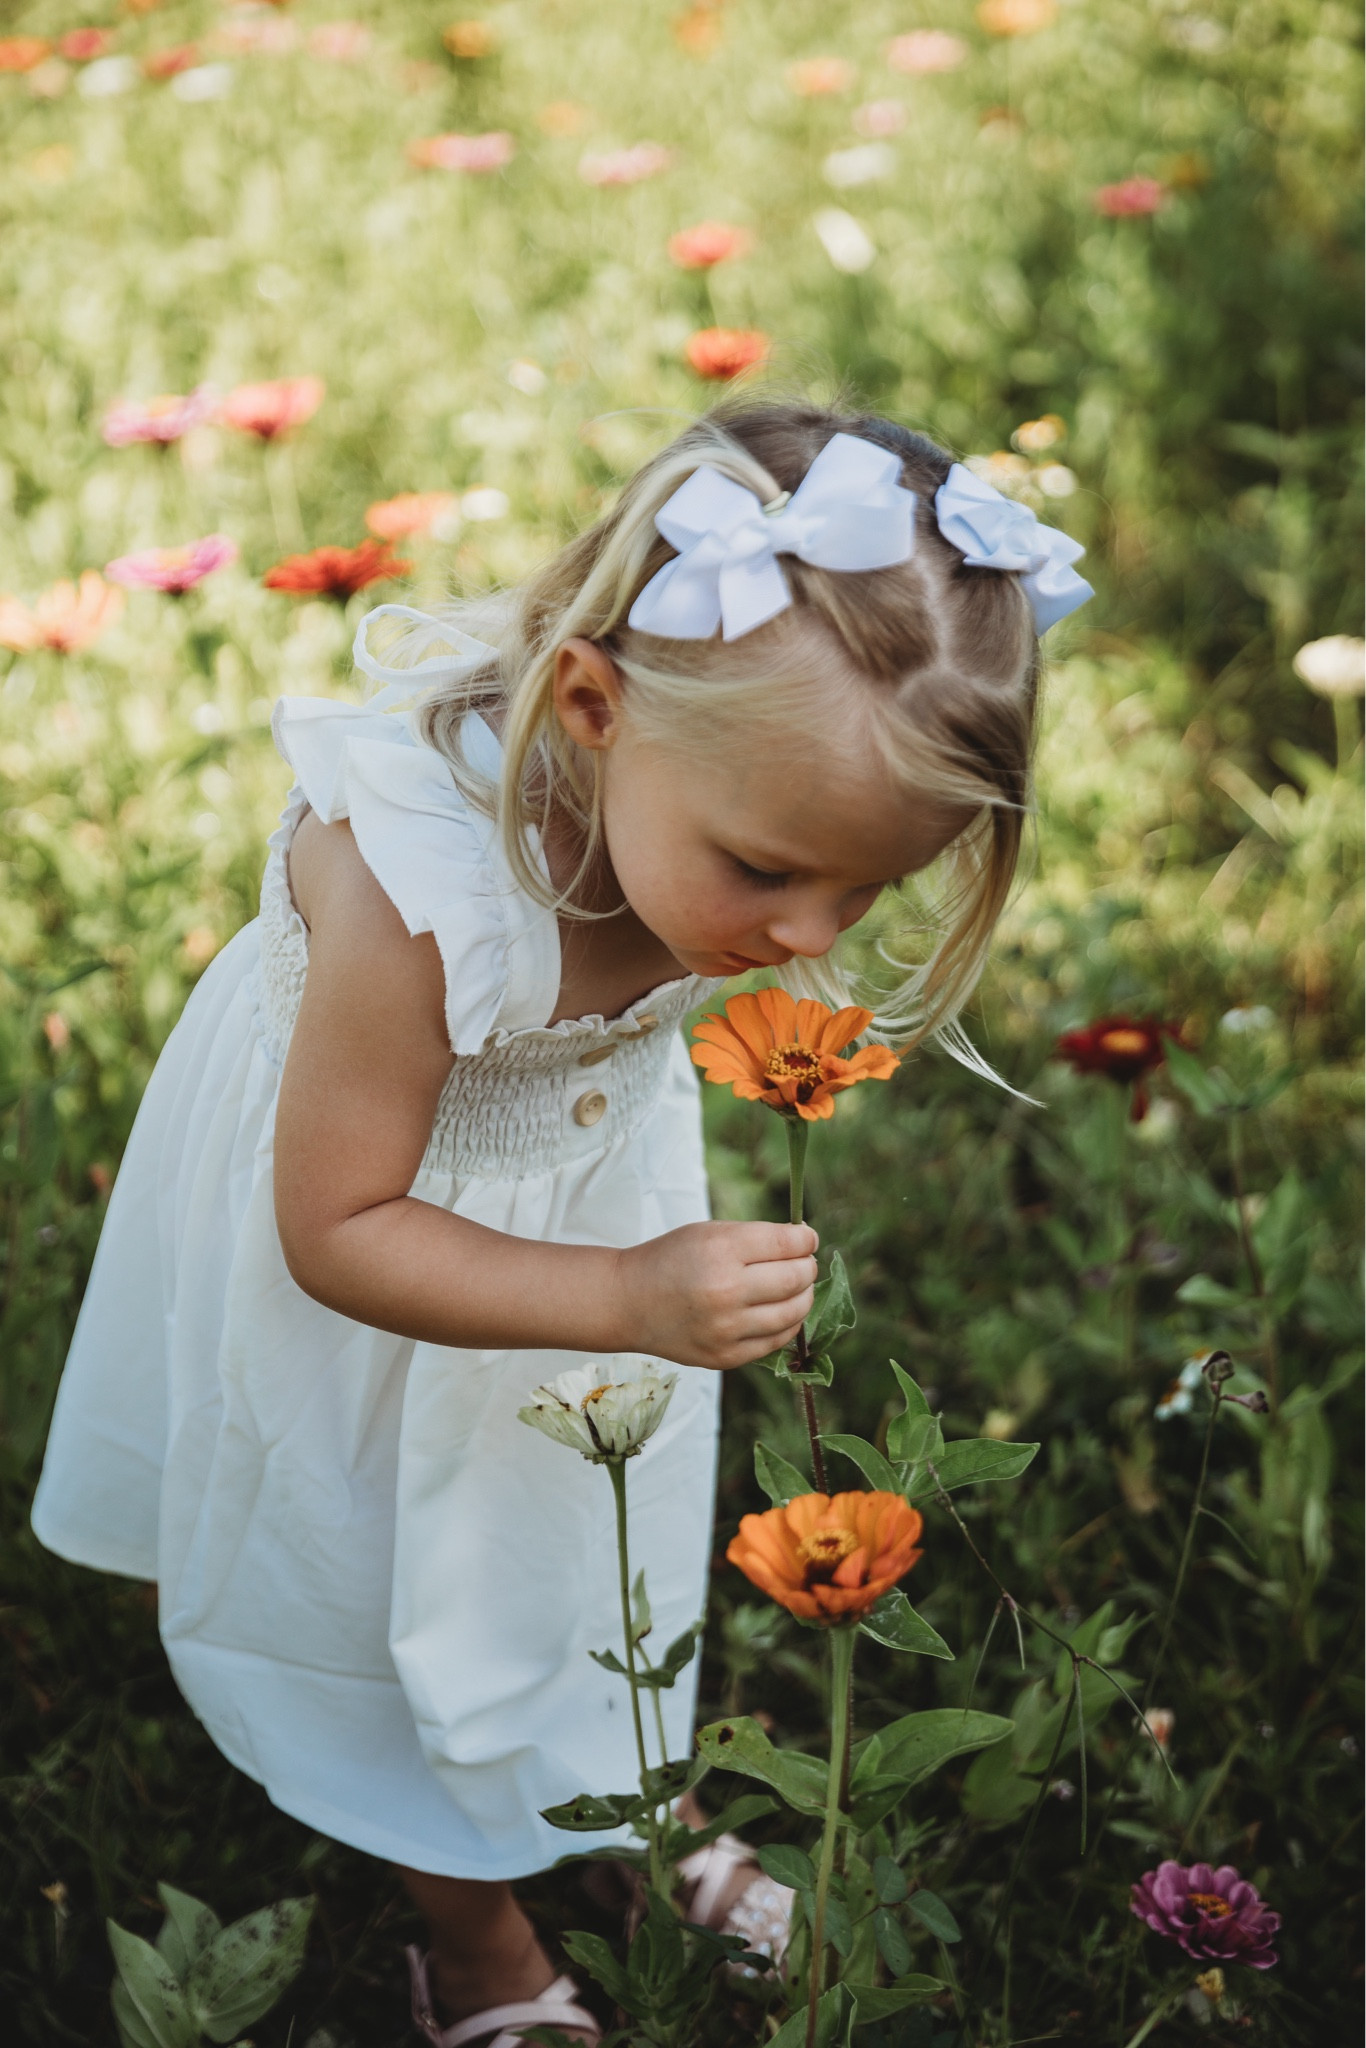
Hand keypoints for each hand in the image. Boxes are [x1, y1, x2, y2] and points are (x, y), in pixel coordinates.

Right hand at [614, 1221, 818, 1370]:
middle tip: (803, 1263)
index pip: (788, 1243)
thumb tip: (806, 1243)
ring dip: (804, 1296)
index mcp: (721, 1250)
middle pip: (796, 1278)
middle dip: (808, 1267)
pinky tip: (780, 1310)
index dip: (806, 1239)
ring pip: (794, 1312)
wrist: (628, 1302)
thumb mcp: (709, 1232)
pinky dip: (788, 1323)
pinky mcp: (726, 1356)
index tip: (807, 1238)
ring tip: (795, 1287)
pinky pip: (777, 1340)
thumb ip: (758, 1236)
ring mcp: (726, 1329)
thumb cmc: (672, 1259)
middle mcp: (726, 1291)